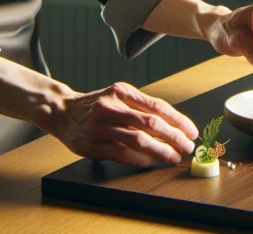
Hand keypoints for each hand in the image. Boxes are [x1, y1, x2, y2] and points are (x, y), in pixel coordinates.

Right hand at [51, 82, 197, 166]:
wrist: (61, 112)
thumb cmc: (97, 105)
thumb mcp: (118, 96)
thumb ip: (141, 108)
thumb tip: (173, 126)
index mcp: (121, 91)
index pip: (157, 106)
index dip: (178, 120)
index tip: (191, 131)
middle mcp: (110, 107)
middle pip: (150, 123)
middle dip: (173, 137)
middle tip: (187, 146)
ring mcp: (100, 127)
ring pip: (137, 140)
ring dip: (160, 150)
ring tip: (173, 156)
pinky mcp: (92, 146)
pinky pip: (121, 154)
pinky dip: (139, 159)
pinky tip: (151, 161)